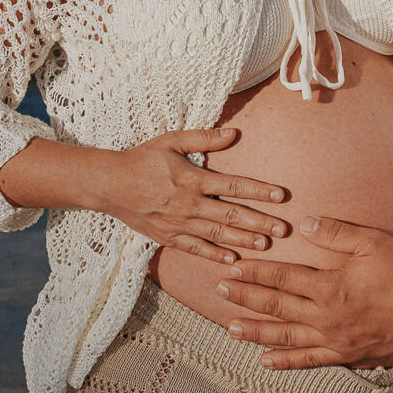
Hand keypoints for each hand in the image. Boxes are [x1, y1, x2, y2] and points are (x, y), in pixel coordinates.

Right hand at [106, 128, 289, 262]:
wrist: (109, 184)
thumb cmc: (142, 159)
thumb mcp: (171, 141)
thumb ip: (203, 138)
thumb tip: (233, 133)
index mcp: (192, 179)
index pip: (233, 185)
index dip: (259, 191)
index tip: (280, 196)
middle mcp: (189, 204)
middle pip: (231, 215)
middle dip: (259, 223)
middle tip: (283, 230)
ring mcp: (178, 223)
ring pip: (217, 235)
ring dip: (243, 241)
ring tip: (266, 245)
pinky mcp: (167, 237)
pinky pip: (194, 248)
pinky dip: (213, 255)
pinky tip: (232, 260)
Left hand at [216, 216, 392, 368]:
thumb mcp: (369, 241)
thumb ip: (335, 233)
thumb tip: (306, 223)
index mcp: (328, 285)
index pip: (281, 278)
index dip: (254, 273)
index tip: (233, 269)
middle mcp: (324, 315)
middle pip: (276, 306)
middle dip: (245, 298)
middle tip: (219, 291)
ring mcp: (333, 338)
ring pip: (285, 336)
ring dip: (255, 331)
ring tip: (230, 328)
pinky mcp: (344, 355)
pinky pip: (309, 361)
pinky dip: (285, 362)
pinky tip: (265, 361)